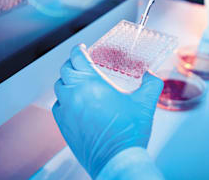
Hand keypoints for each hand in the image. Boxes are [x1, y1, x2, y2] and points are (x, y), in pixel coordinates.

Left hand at [52, 44, 163, 178]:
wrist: (116, 160)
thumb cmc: (128, 132)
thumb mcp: (145, 104)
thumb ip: (151, 84)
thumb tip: (151, 75)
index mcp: (92, 83)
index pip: (77, 57)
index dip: (79, 49)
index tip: (82, 48)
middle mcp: (75, 93)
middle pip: (66, 69)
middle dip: (73, 63)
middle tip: (81, 64)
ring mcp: (66, 109)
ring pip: (59, 86)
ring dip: (67, 80)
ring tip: (77, 82)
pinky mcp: (62, 124)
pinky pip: (57, 105)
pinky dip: (63, 99)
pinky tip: (73, 103)